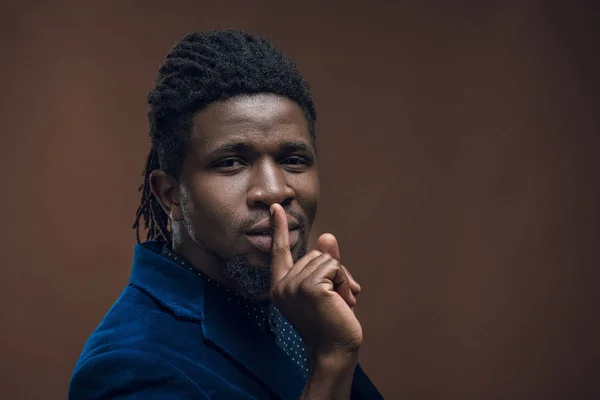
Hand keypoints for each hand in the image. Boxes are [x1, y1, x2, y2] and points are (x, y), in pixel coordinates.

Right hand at [269, 204, 362, 357]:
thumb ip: (324, 263)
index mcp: (281, 286)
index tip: (276, 207)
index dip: (279, 228)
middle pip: (315, 254)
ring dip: (341, 279)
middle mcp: (282, 285)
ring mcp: (293, 285)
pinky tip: (342, 301)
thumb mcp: (326, 288)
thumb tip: (327, 236)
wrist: (335, 350)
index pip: (280, 251)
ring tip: (340, 302)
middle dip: (334, 272)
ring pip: (327, 259)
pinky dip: (344, 281)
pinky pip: (334, 266)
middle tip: (339, 299)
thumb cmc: (331, 322)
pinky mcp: (309, 287)